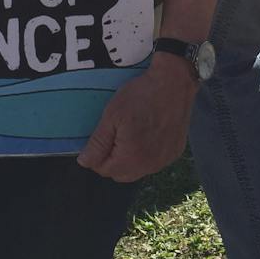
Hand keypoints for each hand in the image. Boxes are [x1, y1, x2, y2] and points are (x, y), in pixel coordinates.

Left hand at [78, 52, 197, 181]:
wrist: (173, 83)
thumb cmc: (141, 96)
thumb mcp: (112, 116)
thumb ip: (97, 143)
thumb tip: (84, 162)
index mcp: (131, 158)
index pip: (104, 170)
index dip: (97, 156)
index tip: (100, 138)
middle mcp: (150, 165)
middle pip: (122, 175)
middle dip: (112, 160)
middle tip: (114, 135)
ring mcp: (165, 160)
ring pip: (138, 170)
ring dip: (130, 159)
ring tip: (130, 133)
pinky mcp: (175, 153)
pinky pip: (154, 162)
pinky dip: (146, 154)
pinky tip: (147, 134)